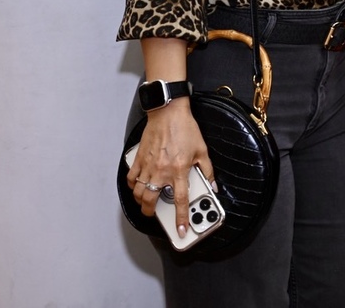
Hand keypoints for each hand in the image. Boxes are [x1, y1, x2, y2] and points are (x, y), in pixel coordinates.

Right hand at [126, 102, 211, 236]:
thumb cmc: (185, 129)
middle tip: (155, 215)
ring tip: (146, 203)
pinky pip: (131, 178)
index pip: (180, 201)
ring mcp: (148, 166)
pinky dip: (133, 186)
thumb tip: (213, 186)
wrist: (168, 113)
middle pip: (151, 201)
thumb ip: (208, 171)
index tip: (181, 231)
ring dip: (141, 201)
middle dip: (151, 213)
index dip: (180, 219)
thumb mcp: (203, 151)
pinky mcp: (138, 159)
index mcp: (179, 170)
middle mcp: (161, 171)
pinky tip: (138, 186)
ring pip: (139, 192)